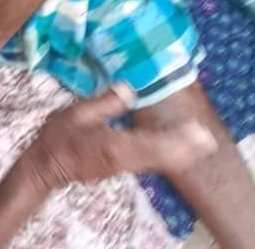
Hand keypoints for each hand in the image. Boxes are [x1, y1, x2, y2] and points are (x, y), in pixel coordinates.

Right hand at [29, 84, 216, 189]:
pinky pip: (150, 160)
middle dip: (185, 147)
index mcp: (113, 144)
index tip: (196, 130)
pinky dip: (167, 153)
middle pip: (162, 156)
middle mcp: (124, 159)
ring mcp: (123, 166)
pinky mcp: (122, 166)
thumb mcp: (76, 112)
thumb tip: (128, 88)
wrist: (46, 166)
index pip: (152, 143)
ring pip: (158, 160)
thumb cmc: (58, 137)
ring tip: (199, 141)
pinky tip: (176, 146)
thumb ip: (104, 102)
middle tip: (207, 137)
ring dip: (180, 151)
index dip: (177, 138)